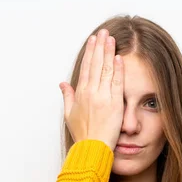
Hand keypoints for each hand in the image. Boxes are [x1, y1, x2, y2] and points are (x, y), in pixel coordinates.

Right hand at [59, 28, 123, 151]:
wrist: (91, 149)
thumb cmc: (82, 135)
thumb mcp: (69, 114)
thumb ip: (67, 96)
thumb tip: (62, 84)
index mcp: (80, 93)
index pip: (86, 67)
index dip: (90, 52)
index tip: (93, 40)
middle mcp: (91, 92)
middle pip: (96, 64)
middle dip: (100, 46)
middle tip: (103, 32)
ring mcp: (103, 97)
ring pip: (106, 70)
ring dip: (109, 52)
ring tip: (111, 39)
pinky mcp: (115, 104)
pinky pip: (117, 83)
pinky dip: (118, 70)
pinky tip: (119, 58)